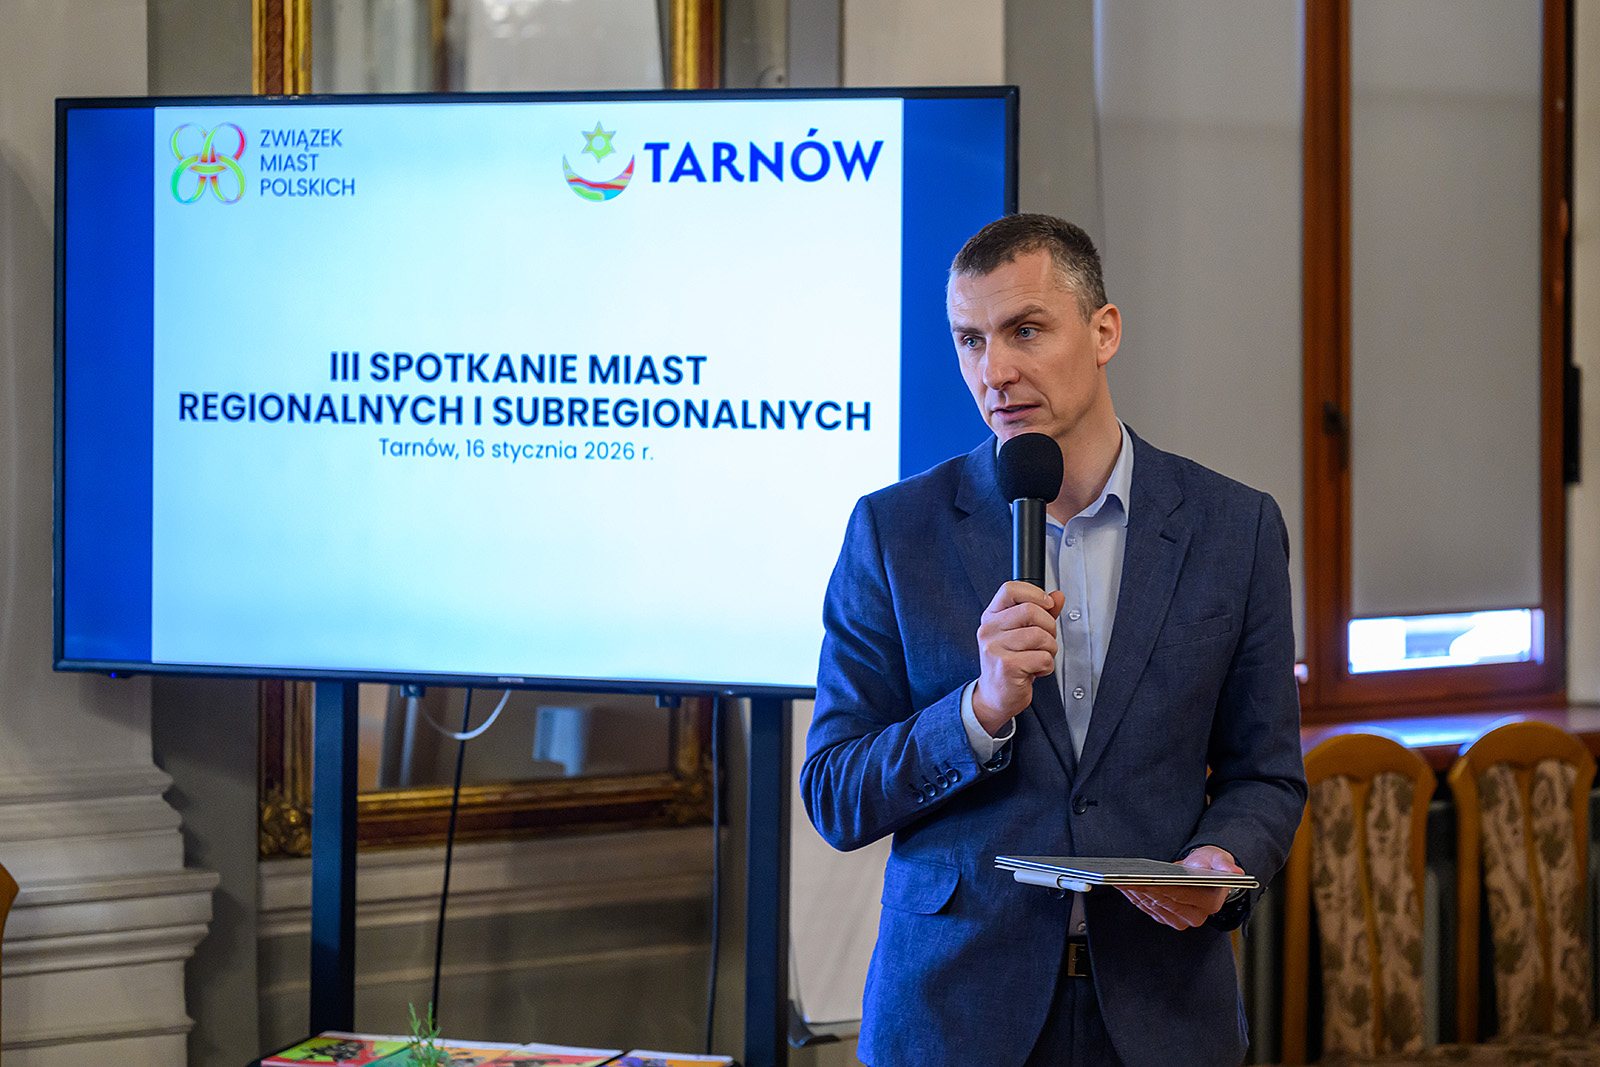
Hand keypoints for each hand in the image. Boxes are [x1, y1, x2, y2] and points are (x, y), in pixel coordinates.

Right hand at [972, 581, 1064, 735]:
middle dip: (1049, 626)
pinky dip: (1046, 666)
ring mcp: (995, 647)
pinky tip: (1035, 670)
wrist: (996, 696)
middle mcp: (989, 630)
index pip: (1010, 589)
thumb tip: (1058, 596)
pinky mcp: (1007, 666)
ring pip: (1040, 635)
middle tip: (1046, 640)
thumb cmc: (1009, 664)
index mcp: (991, 617)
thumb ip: (1041, 613)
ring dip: (1050, 649)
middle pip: (1031, 610)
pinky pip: (1042, 657)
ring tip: (1039, 657)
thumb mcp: (1023, 634)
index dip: (1035, 593)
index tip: (1047, 605)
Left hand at [1118, 846, 1243, 929]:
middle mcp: (1196, 916)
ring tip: (1120, 880)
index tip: (1141, 878)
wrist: (1203, 874)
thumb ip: (1224, 863)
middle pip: (1162, 901)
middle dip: (1142, 889)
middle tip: (1123, 878)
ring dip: (1135, 894)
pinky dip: (1136, 898)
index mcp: (1209, 902)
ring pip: (1153, 907)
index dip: (1158, 886)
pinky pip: (1149, 910)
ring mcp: (1181, 920)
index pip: (1179, 894)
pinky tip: (1126, 888)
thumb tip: (1234, 871)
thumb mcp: (1218, 857)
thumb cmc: (1209, 864)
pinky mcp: (1168, 919)